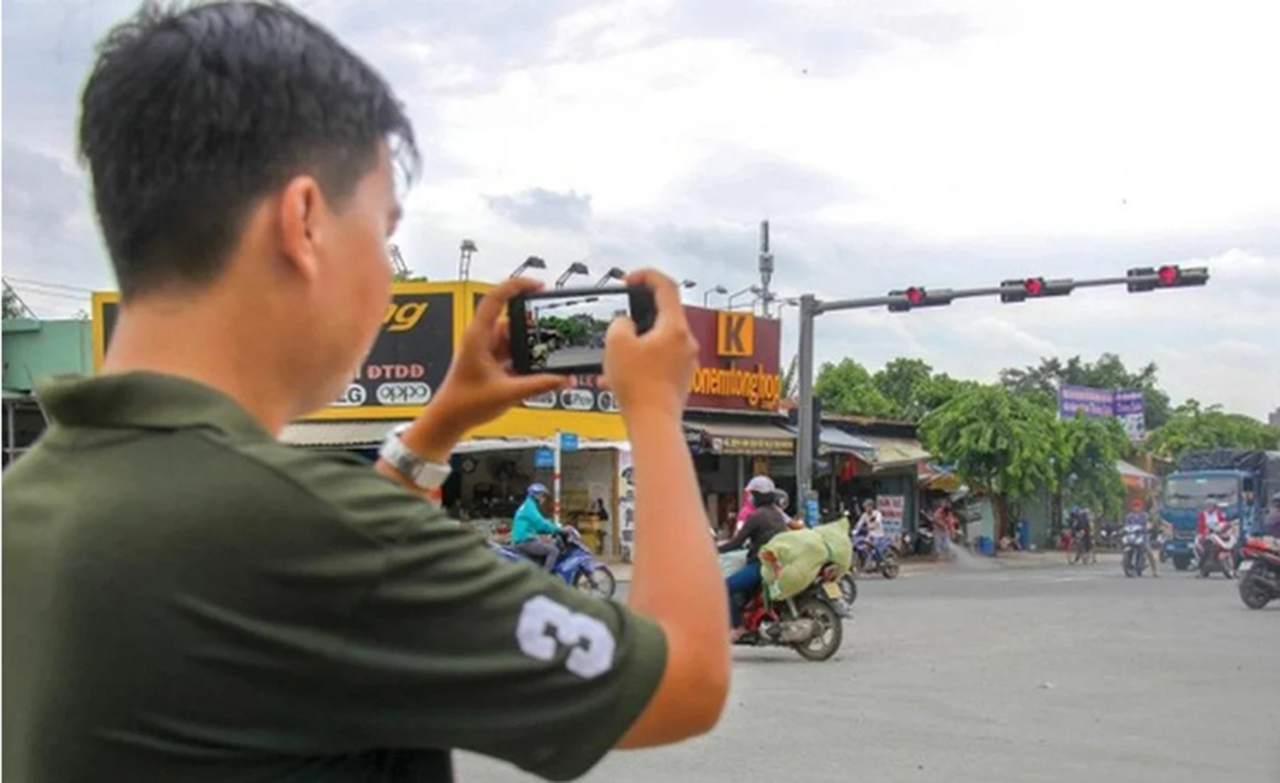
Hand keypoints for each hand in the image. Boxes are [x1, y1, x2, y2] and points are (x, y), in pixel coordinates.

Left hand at [403, 278, 567, 458]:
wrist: (448, 420)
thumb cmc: (463, 403)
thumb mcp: (507, 393)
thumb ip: (539, 385)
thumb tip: (562, 378)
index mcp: (478, 336)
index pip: (496, 297)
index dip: (518, 286)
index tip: (538, 286)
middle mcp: (481, 338)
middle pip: (512, 319)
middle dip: (533, 325)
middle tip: (552, 328)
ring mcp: (486, 349)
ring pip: (515, 337)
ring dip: (530, 345)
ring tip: (547, 352)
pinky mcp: (491, 361)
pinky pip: (513, 352)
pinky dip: (526, 357)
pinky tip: (538, 367)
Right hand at [603, 269, 698, 421]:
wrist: (653, 423)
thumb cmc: (640, 388)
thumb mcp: (616, 344)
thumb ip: (620, 323)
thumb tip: (626, 325)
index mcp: (674, 327)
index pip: (666, 286)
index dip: (647, 276)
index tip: (631, 279)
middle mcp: (686, 342)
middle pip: (662, 316)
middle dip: (637, 318)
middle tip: (620, 326)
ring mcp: (686, 360)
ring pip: (659, 340)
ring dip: (637, 344)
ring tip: (616, 360)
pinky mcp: (681, 377)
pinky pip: (660, 360)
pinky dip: (642, 361)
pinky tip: (623, 376)